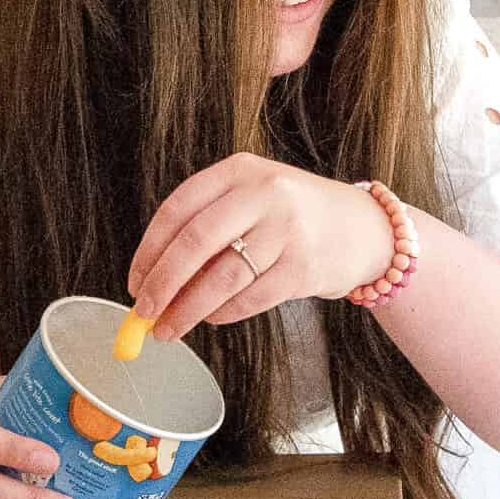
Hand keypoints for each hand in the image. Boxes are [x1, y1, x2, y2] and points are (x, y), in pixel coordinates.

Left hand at [127, 154, 393, 341]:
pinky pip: (249, 298)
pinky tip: (211, 317)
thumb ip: (207, 228)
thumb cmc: (294, 217)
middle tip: (142, 312)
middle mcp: (265, 193)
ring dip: (187, 309)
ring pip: (221, 277)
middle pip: (196, 242)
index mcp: (240, 170)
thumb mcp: (252, 199)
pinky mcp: (304, 267)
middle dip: (162, 283)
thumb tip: (152, 281)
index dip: (149, 249)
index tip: (135, 281)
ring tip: (168, 328)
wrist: (365, 229)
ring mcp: (288, 230)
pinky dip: (223, 313)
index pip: (179, 208)